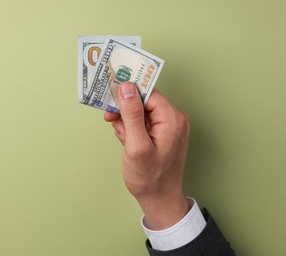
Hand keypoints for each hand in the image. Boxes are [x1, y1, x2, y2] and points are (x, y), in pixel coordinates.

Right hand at [104, 82, 189, 229]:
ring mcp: (169, 126)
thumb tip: (127, 87)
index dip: (128, 95)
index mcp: (172, 119)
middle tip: (115, 125)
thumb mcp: (137, 145)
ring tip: (126, 140)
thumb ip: (132, 114)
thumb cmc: (150, 178)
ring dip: (127, 123)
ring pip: (140, 111)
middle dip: (126, 112)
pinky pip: (143, 121)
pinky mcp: (163, 132)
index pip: (148, 93)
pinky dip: (132, 130)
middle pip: (144, 100)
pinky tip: (129, 142)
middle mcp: (174, 119)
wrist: (159, 199)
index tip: (111, 100)